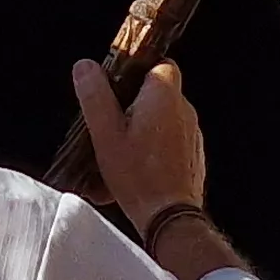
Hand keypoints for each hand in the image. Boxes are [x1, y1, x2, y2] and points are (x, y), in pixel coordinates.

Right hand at [74, 59, 241, 279]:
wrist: (170, 217)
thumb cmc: (138, 176)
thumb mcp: (105, 133)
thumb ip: (95, 96)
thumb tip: (85, 67)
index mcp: (164, 95)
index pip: (159, 62)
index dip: (137, 70)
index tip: (118, 85)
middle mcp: (184, 109)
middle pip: (159, 92)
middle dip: (135, 104)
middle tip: (112, 124)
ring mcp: (193, 134)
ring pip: (165, 118)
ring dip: (145, 128)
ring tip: (122, 152)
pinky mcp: (194, 156)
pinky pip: (172, 142)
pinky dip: (156, 149)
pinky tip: (137, 169)